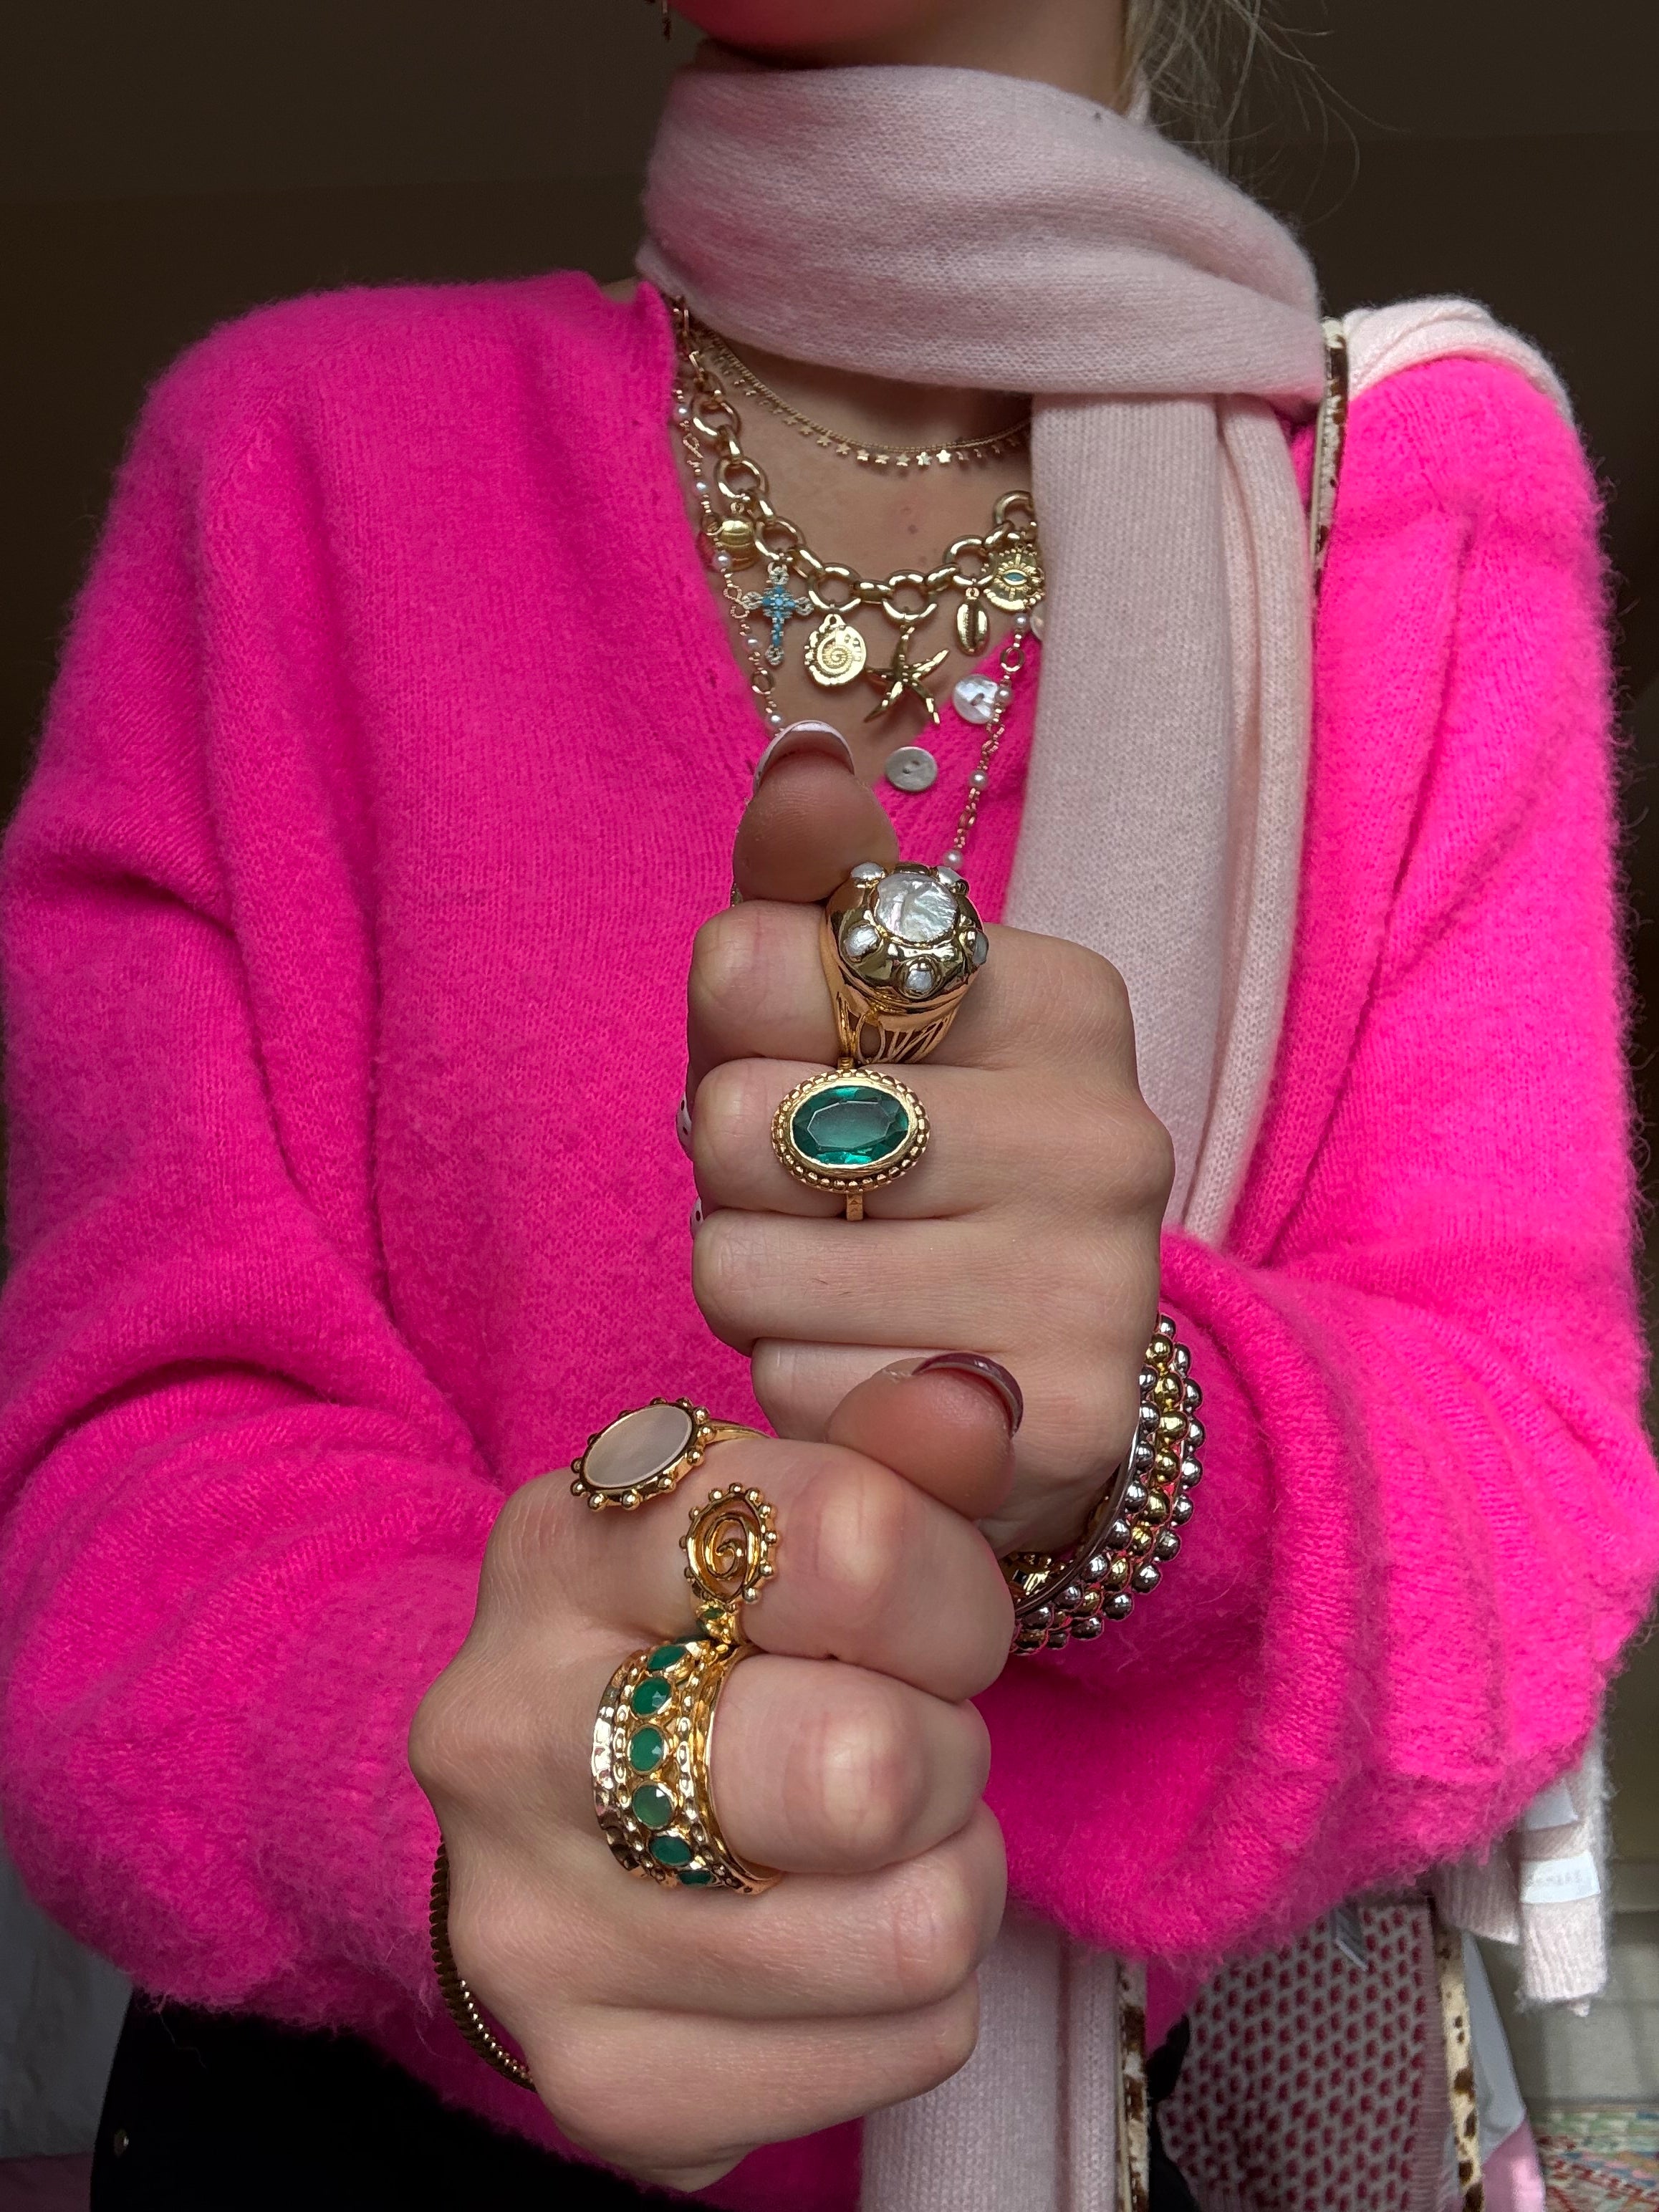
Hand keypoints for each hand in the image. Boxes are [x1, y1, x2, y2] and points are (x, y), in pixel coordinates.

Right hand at [410, 1364, 1013, 2191]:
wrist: (546, 1812)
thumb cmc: (703, 1636)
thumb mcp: (775, 1511)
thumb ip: (886, 1451)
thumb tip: (974, 1400)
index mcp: (561, 1547)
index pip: (843, 1543)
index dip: (948, 1587)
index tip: (933, 1612)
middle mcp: (506, 1737)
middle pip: (865, 1769)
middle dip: (945, 1748)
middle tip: (907, 1737)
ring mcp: (531, 1931)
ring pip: (915, 1930)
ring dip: (949, 1875)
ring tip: (881, 1839)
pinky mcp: (598, 2087)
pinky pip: (905, 2054)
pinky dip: (920, 1999)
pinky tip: (839, 1934)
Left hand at [689, 745, 1173, 1553]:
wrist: (1040, 1359)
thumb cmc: (918, 1149)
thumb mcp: (852, 1006)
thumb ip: (814, 883)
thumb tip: (803, 750)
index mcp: (1064, 995)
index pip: (750, 963)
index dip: (728, 1025)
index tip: (803, 1054)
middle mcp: (1108, 1132)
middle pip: (737, 1123)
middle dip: (733, 1170)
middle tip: (812, 1190)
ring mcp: (1098, 1288)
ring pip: (743, 1269)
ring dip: (752, 1284)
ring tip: (839, 1281)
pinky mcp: (1057, 1424)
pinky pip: (799, 1391)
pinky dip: (800, 1388)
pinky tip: (874, 1370)